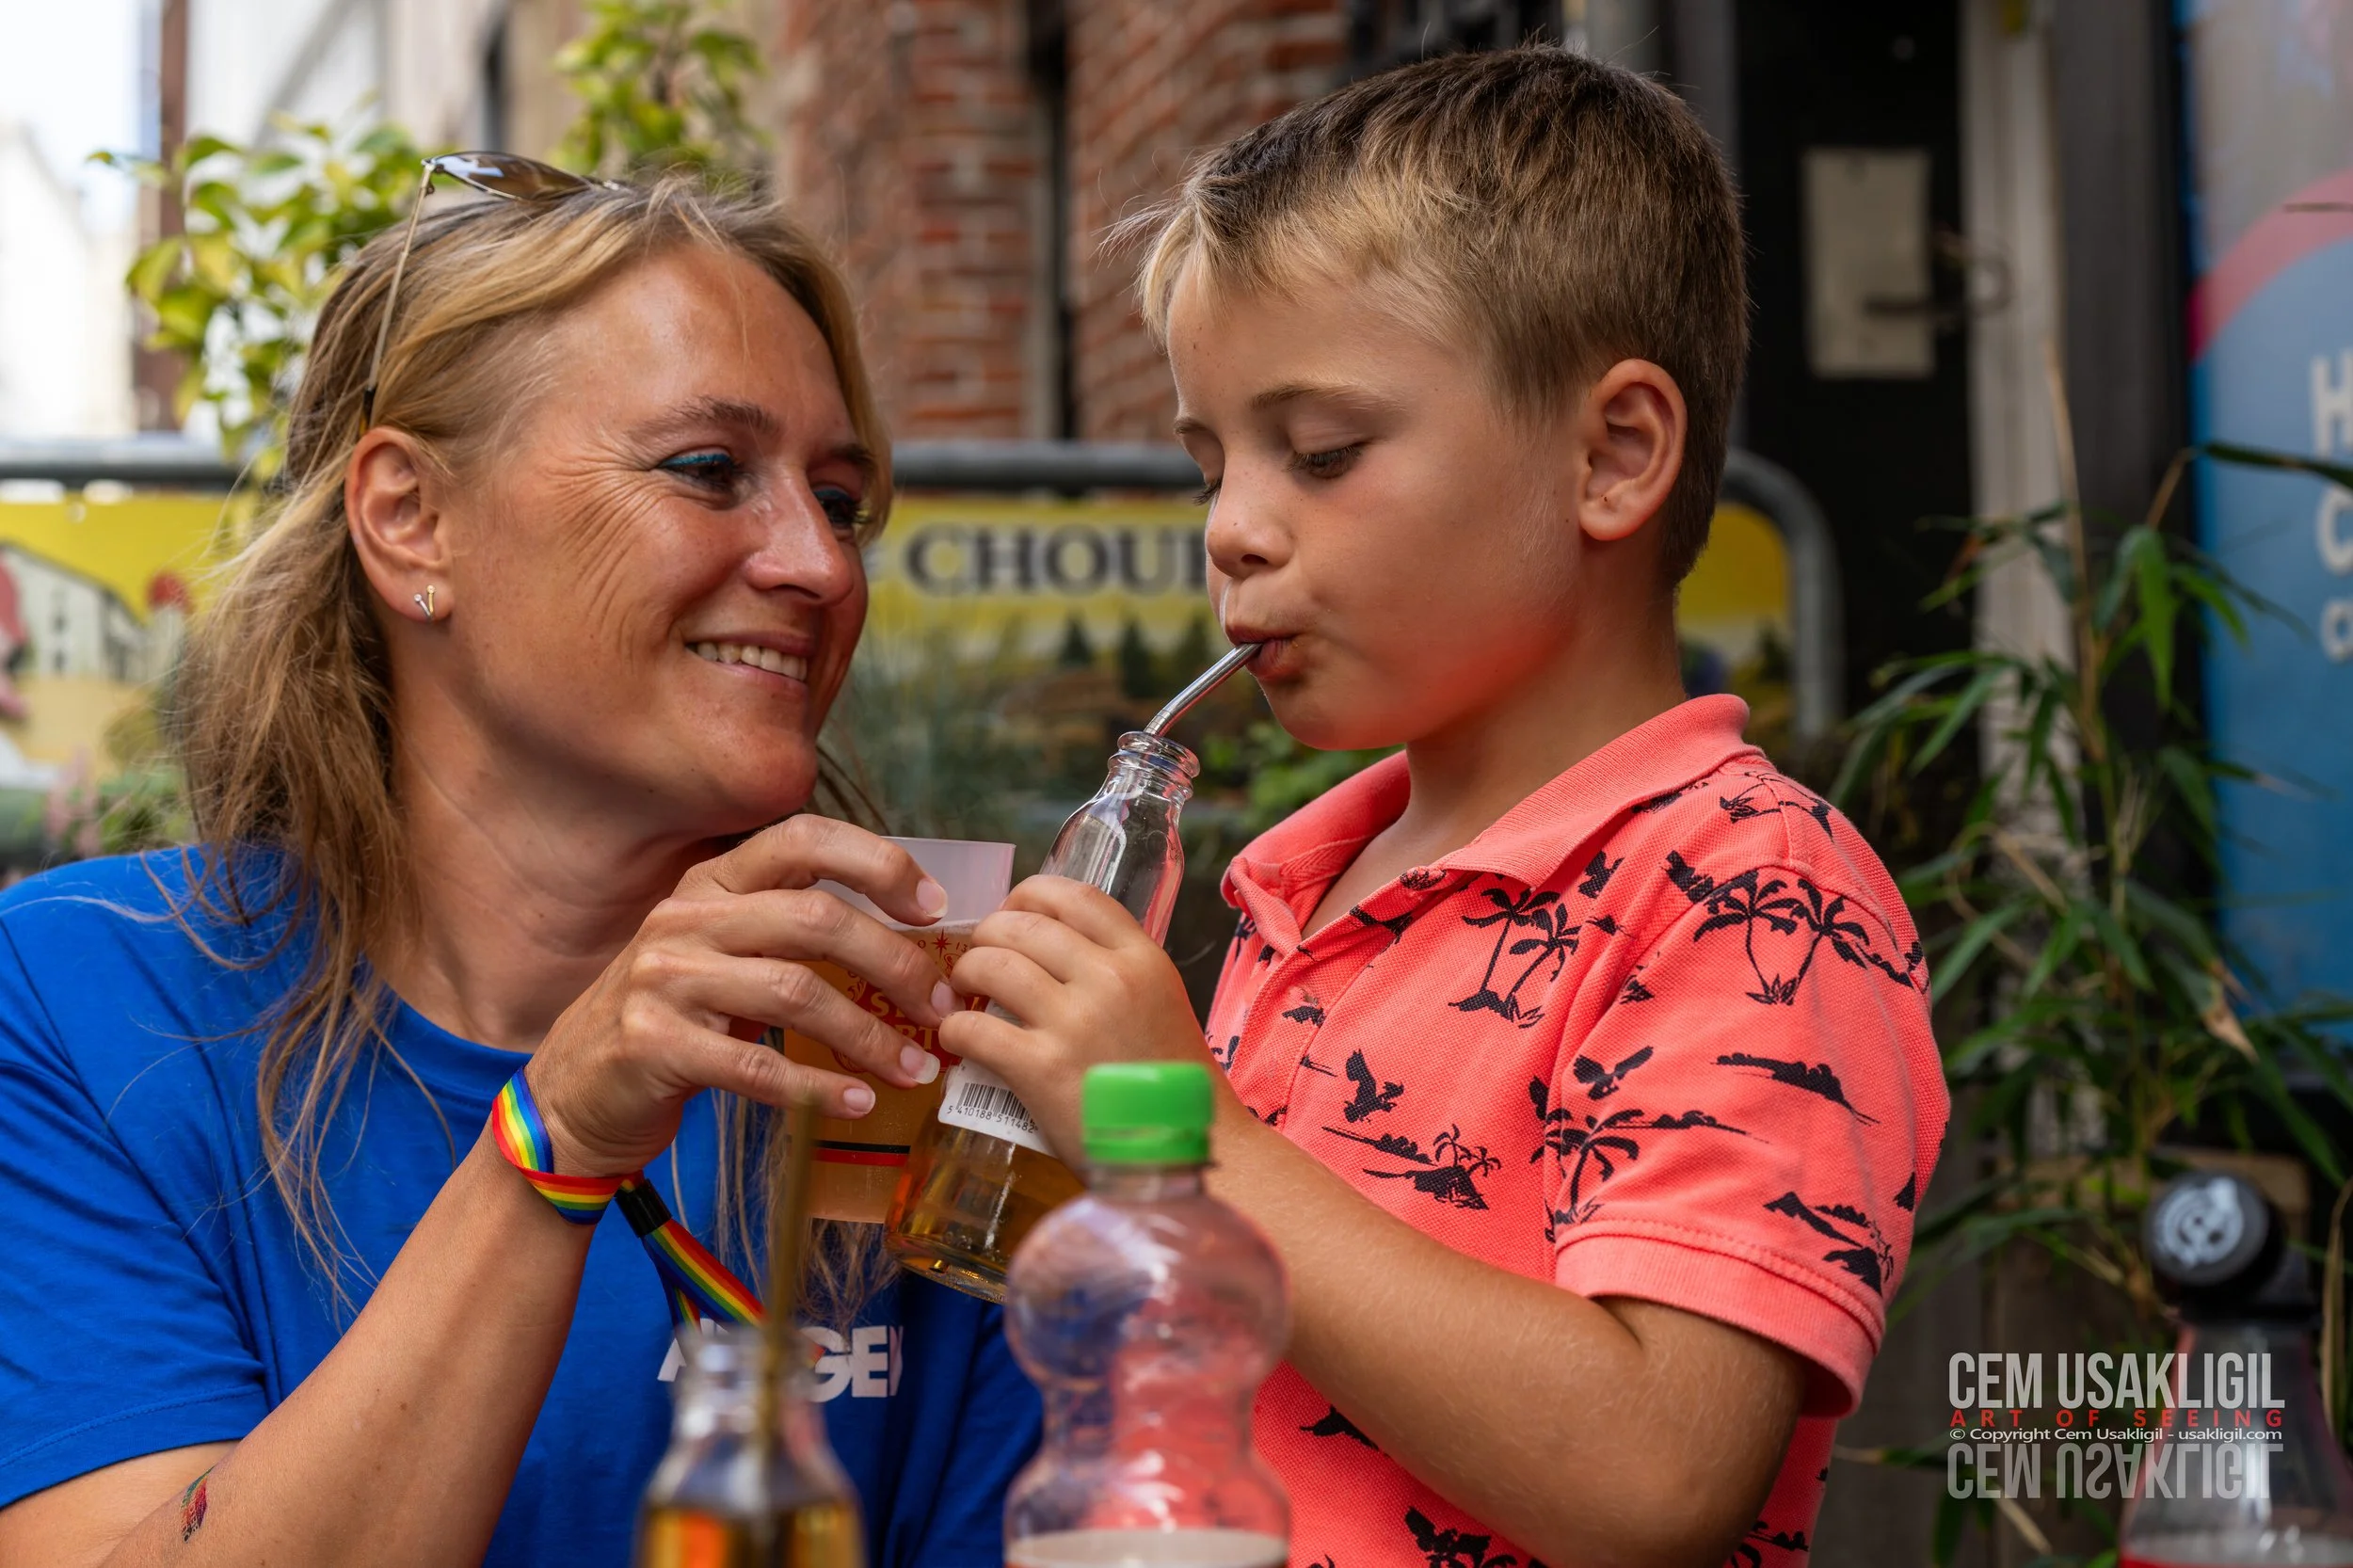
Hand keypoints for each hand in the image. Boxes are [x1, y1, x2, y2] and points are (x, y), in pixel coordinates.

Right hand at [527, 817, 958, 1175]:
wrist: (572, 1095)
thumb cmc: (674, 1021)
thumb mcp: (723, 955)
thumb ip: (790, 931)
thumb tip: (908, 936)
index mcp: (711, 883)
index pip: (803, 837)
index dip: (878, 862)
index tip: (935, 908)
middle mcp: (686, 917)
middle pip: (816, 917)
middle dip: (896, 963)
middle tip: (944, 1008)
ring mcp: (664, 978)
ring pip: (796, 991)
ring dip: (871, 1036)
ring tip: (917, 1070)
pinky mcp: (652, 1043)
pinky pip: (756, 1063)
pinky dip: (818, 1087)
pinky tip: (857, 1103)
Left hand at [939, 875, 1218, 1155]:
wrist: (1181, 1149)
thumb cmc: (1168, 1081)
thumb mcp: (1160, 1001)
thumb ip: (1116, 969)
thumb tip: (1053, 948)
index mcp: (1141, 958)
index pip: (1074, 895)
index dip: (1030, 894)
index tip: (1012, 910)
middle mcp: (1108, 979)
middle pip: (1023, 926)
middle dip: (988, 933)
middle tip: (979, 955)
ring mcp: (1074, 1023)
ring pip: (992, 966)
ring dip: (966, 973)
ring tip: (963, 991)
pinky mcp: (1041, 1069)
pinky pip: (974, 1029)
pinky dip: (954, 1029)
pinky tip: (957, 1037)